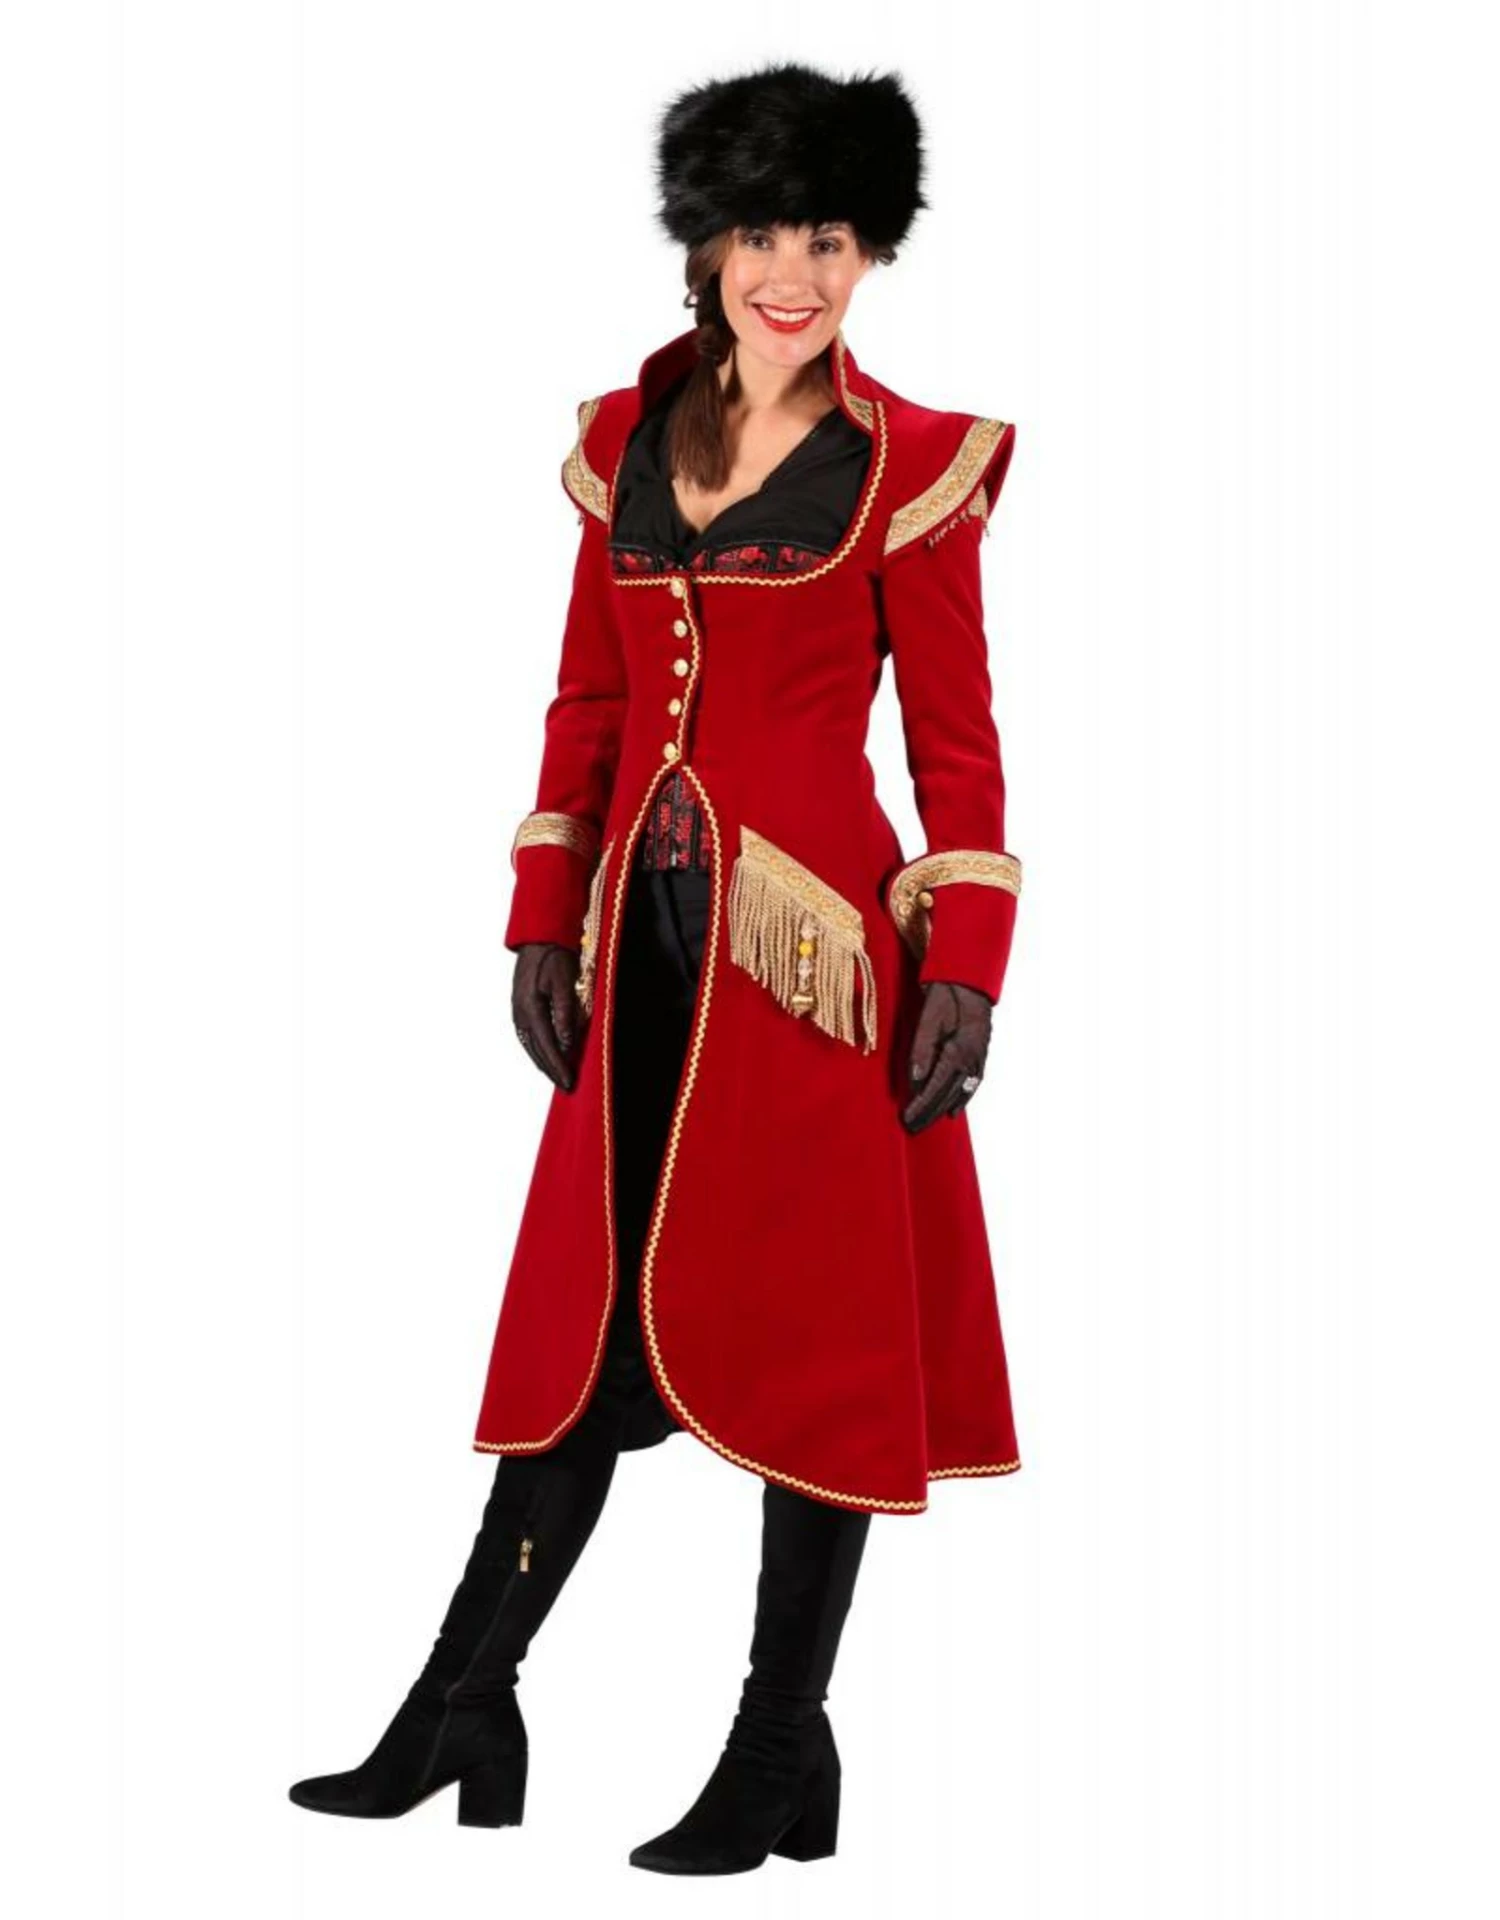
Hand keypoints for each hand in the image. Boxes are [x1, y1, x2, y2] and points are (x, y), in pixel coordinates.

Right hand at [512, 941, 584, 1091]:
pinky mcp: (520, 1009)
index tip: (569, 1083)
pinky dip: (538, 1050)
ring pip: (531, 1046)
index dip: (559, 1066)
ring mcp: (518, 1012)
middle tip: (567, 1087)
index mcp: (530, 1009)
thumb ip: (565, 1012)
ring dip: (544, 1063)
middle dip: (552, 1070)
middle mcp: (520, 1015)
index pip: (547, 1046)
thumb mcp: (564, 982)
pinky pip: (528, 1037)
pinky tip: (547, 1055)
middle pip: (537, 1051)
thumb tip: (566, 1042)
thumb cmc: (555, 957)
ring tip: (557, 1076)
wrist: (538, 939)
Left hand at [902, 980, 992, 1133]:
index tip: (907, 1118)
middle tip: (913, 1128)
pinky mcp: (981, 1053)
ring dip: (944, 1109)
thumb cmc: (945, 995)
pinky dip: (963, 1098)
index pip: (936, 1087)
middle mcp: (972, 1058)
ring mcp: (979, 1057)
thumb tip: (915, 1081)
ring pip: (961, 1092)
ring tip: (929, 1123)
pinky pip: (973, 1083)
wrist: (968, 978)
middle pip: (948, 1094)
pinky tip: (954, 1109)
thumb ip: (922, 1050)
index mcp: (958, 1050)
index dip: (921, 1105)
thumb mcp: (929, 1019)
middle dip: (930, 1113)